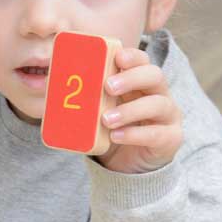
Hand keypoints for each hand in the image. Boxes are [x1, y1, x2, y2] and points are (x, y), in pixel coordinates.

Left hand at [96, 47, 182, 173]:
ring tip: (106, 119)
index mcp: (141, 83)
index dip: (133, 56)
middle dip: (132, 78)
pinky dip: (134, 134)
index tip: (117, 58)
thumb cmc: (111, 131)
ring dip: (130, 110)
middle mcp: (159, 95)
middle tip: (108, 86)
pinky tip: (116, 136)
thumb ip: (84, 99)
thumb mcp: (98, 111)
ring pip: (158, 104)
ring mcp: (168, 116)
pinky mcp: (171, 138)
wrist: (126, 165)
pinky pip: (156, 133)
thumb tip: (50, 86)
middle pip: (155, 76)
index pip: (143, 61)